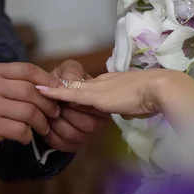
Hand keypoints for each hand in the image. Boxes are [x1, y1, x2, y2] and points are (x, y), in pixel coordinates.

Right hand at [0, 62, 61, 161]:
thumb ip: (21, 84)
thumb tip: (56, 86)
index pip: (27, 70)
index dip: (47, 80)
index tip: (58, 91)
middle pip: (30, 91)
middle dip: (48, 104)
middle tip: (54, 113)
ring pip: (29, 112)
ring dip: (41, 123)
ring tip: (43, 128)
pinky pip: (21, 130)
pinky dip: (28, 135)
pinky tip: (25, 137)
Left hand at [36, 69, 183, 117]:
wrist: (160, 90)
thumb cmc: (153, 98)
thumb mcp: (135, 104)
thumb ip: (128, 106)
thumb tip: (128, 110)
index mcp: (111, 84)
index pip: (85, 88)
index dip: (69, 89)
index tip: (54, 90)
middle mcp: (101, 83)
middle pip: (73, 86)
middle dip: (55, 87)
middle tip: (37, 87)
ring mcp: (98, 88)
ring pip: (69, 89)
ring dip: (51, 90)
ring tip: (33, 88)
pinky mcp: (96, 96)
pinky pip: (70, 94)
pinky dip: (55, 93)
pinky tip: (41, 91)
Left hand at [42, 60, 108, 152]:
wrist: (48, 96)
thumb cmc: (61, 82)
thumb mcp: (67, 70)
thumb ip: (71, 72)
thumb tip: (71, 82)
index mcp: (100, 102)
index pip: (93, 106)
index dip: (73, 102)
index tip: (60, 98)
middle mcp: (98, 121)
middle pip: (87, 125)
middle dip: (65, 114)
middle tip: (51, 106)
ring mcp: (86, 136)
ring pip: (74, 135)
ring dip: (56, 124)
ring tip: (47, 114)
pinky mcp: (73, 146)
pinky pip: (63, 145)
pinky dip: (50, 135)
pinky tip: (45, 124)